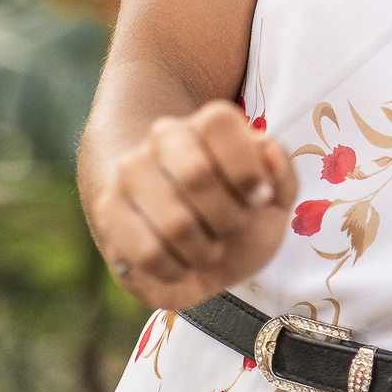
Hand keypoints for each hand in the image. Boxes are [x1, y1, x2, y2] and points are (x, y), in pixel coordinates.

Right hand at [89, 101, 296, 310]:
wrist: (185, 240)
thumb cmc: (234, 213)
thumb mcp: (273, 199)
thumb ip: (283, 176)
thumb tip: (269, 150)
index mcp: (209, 124)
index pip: (218, 122)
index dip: (245, 169)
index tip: (258, 197)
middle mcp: (165, 137)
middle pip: (197, 175)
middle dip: (228, 218)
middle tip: (232, 227)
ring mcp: (131, 171)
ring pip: (174, 222)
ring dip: (203, 249)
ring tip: (207, 247)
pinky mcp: (109, 211)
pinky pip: (148, 252)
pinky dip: (176, 269)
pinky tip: (181, 262)